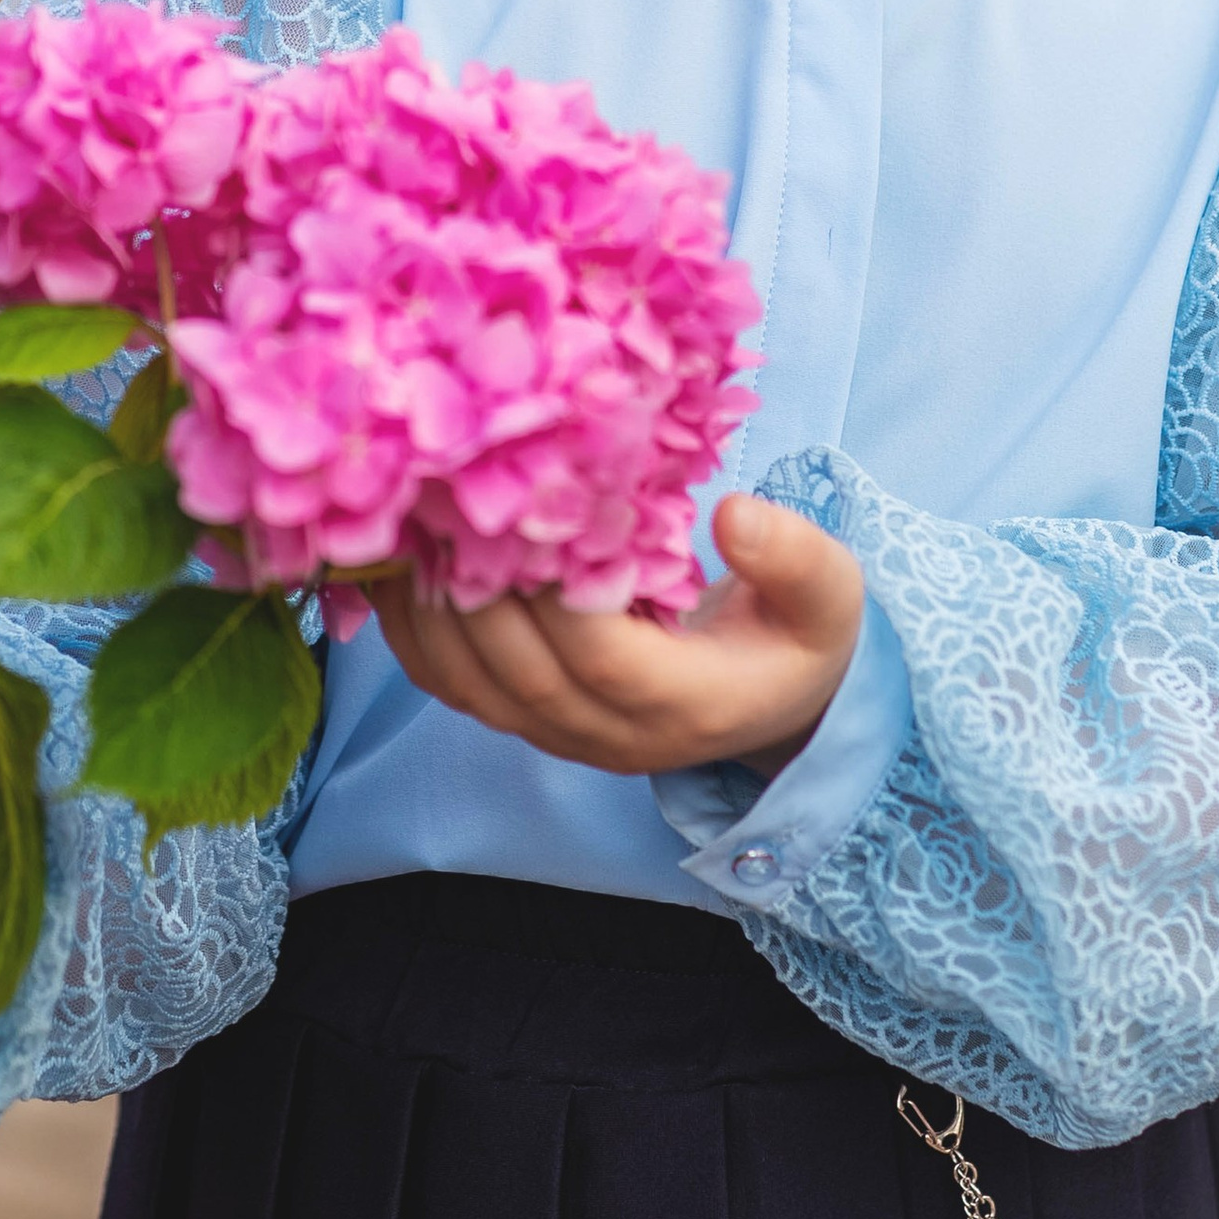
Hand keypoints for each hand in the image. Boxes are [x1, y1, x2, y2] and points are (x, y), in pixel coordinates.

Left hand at [373, 493, 864, 782]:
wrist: (772, 705)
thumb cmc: (796, 638)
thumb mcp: (828, 598)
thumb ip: (796, 560)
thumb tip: (736, 513)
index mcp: (680, 704)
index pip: (596, 649)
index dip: (552, 583)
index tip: (525, 497)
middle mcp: (605, 733)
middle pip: (514, 664)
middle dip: (469, 576)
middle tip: (439, 484)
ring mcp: (555, 734)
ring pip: (467, 680)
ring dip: (425, 598)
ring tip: (405, 511)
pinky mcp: (521, 721)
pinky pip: (447, 684)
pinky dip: (407, 624)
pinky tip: (389, 557)